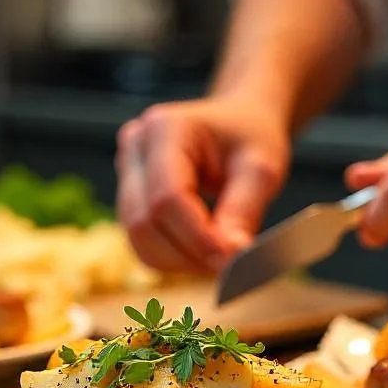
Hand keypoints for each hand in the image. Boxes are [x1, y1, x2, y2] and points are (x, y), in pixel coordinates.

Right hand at [116, 98, 289, 272]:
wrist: (239, 122)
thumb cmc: (250, 137)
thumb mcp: (260, 169)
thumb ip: (243, 212)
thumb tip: (230, 257)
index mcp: (166, 128)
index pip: (168, 197)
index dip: (197, 237)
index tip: (230, 261)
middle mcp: (136, 147)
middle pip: (146, 222)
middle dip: (188, 253)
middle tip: (229, 265)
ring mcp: (126, 172)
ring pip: (138, 238)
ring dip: (179, 261)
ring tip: (217, 258)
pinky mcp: (128, 196)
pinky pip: (141, 242)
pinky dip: (172, 258)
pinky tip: (202, 252)